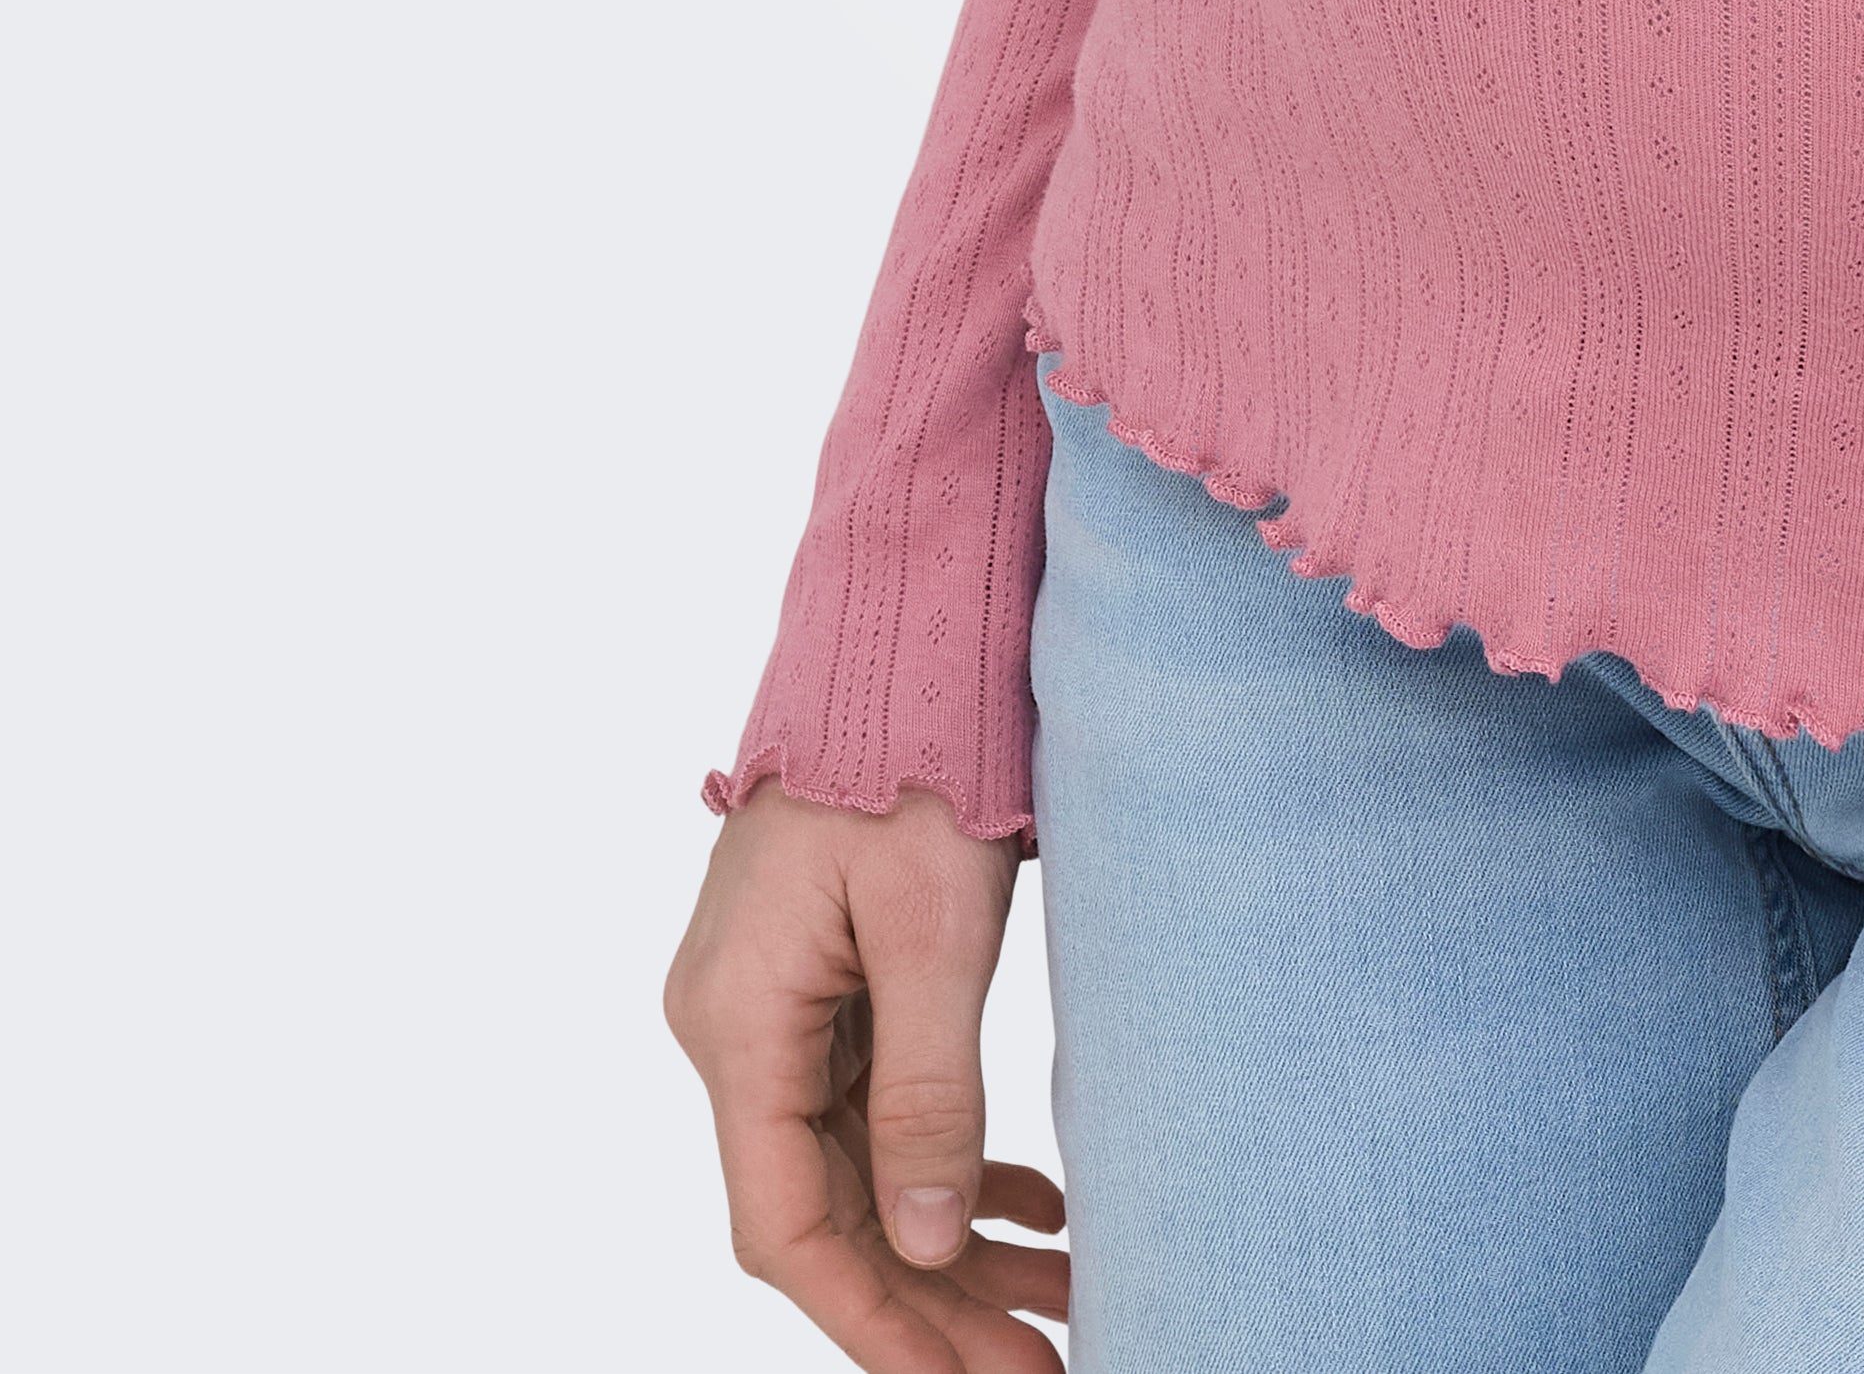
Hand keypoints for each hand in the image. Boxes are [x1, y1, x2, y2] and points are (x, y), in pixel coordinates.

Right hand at [663, 779, 1067, 1366]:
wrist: (901, 626)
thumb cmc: (915, 751)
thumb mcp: (933, 926)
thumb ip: (926, 1089)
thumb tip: (926, 1245)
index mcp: (736, 1024)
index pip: (788, 1228)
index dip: (875, 1322)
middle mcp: (735, 1027)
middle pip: (828, 1211)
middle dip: (933, 1299)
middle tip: (1044, 1360)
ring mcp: (774, 1004)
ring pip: (860, 1166)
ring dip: (954, 1238)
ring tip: (1065, 1297)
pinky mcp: (820, 977)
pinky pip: (874, 1105)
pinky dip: (948, 1160)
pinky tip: (1031, 1208)